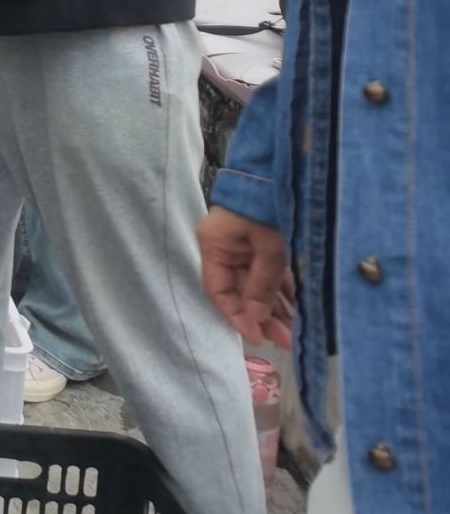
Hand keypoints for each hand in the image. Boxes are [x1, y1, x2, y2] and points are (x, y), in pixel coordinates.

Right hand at [199, 206, 294, 347]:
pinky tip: (299, 310)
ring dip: (276, 308)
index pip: (219, 290)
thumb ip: (261, 285)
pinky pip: (272, 275)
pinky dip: (285, 292)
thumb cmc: (268, 208)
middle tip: (286, 341)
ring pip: (259, 286)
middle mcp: (227, 249)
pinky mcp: (265, 245)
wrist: (285, 173)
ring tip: (296, 332)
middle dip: (263, 317)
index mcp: (215, 246)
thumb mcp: (268, 248)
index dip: (236, 316)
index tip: (257, 337)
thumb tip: (256, 319)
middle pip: (241, 291)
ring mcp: (246, 247)